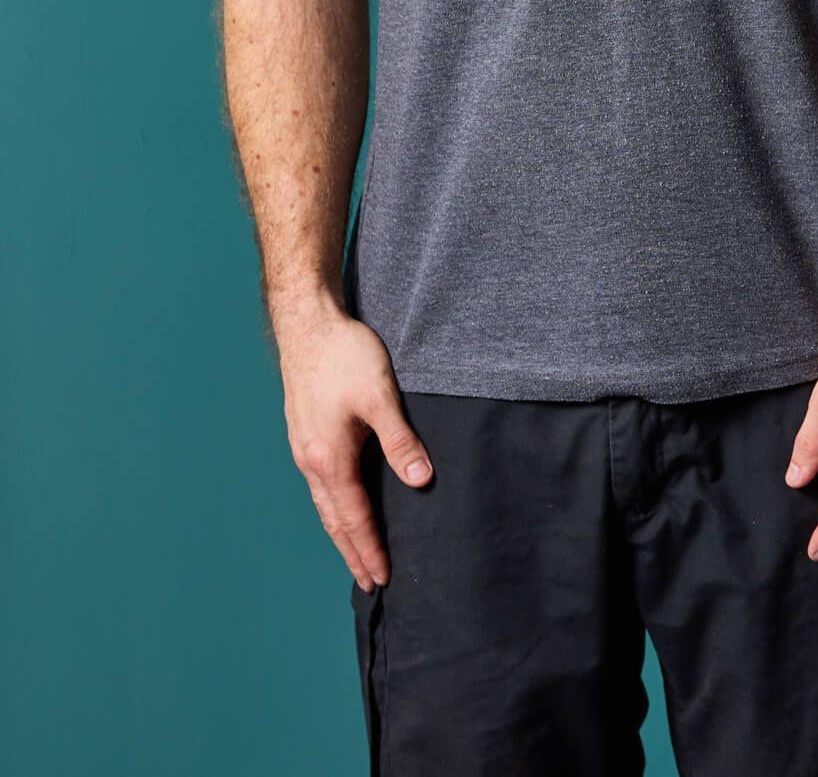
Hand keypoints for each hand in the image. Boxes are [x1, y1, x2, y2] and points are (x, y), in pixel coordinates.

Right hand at [276, 302, 432, 591]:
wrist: (308, 325)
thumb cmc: (345, 357)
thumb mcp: (380, 396)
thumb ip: (400, 440)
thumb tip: (421, 479)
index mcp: (329, 459)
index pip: (354, 517)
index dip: (370, 548)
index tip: (384, 578)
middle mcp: (311, 461)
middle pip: (334, 520)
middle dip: (353, 552)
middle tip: (372, 583)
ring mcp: (305, 449)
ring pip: (325, 504)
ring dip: (342, 533)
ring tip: (358, 555)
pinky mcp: (306, 435)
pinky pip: (321, 486)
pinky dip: (334, 508)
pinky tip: (343, 506)